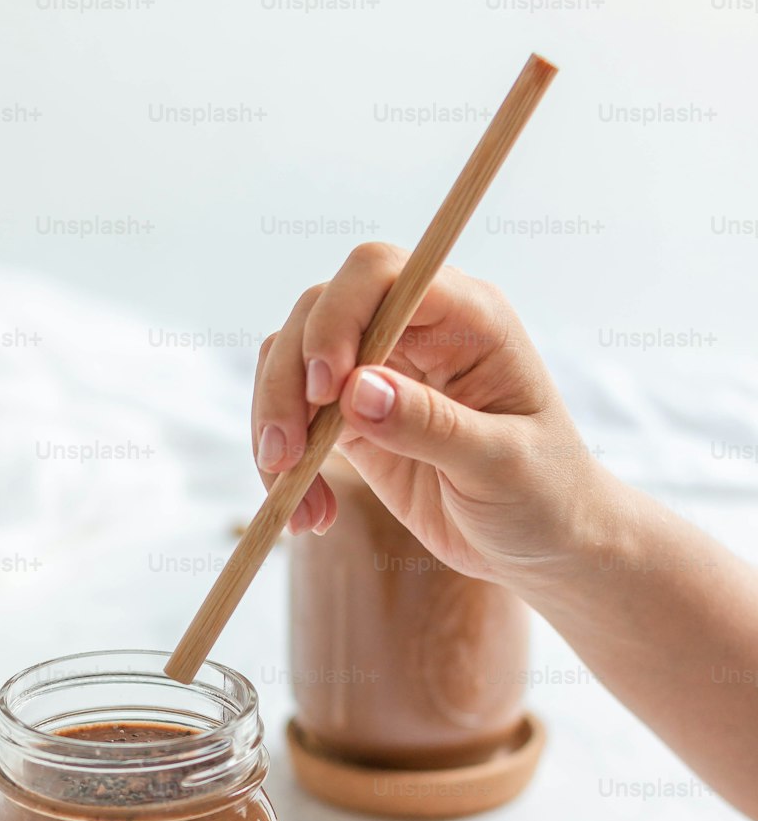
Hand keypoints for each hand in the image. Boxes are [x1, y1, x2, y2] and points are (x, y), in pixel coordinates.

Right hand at [253, 245, 615, 594]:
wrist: (545, 545)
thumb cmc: (545, 495)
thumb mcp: (500, 465)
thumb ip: (432, 425)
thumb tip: (355, 390)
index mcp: (467, 318)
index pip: (381, 275)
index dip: (340, 318)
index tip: (327, 390)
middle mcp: (417, 330)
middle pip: (318, 311)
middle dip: (289, 380)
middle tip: (286, 456)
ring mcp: (379, 372)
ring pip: (291, 361)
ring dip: (275, 425)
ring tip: (290, 493)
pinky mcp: (353, 420)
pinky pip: (294, 418)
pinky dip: (284, 466)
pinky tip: (311, 515)